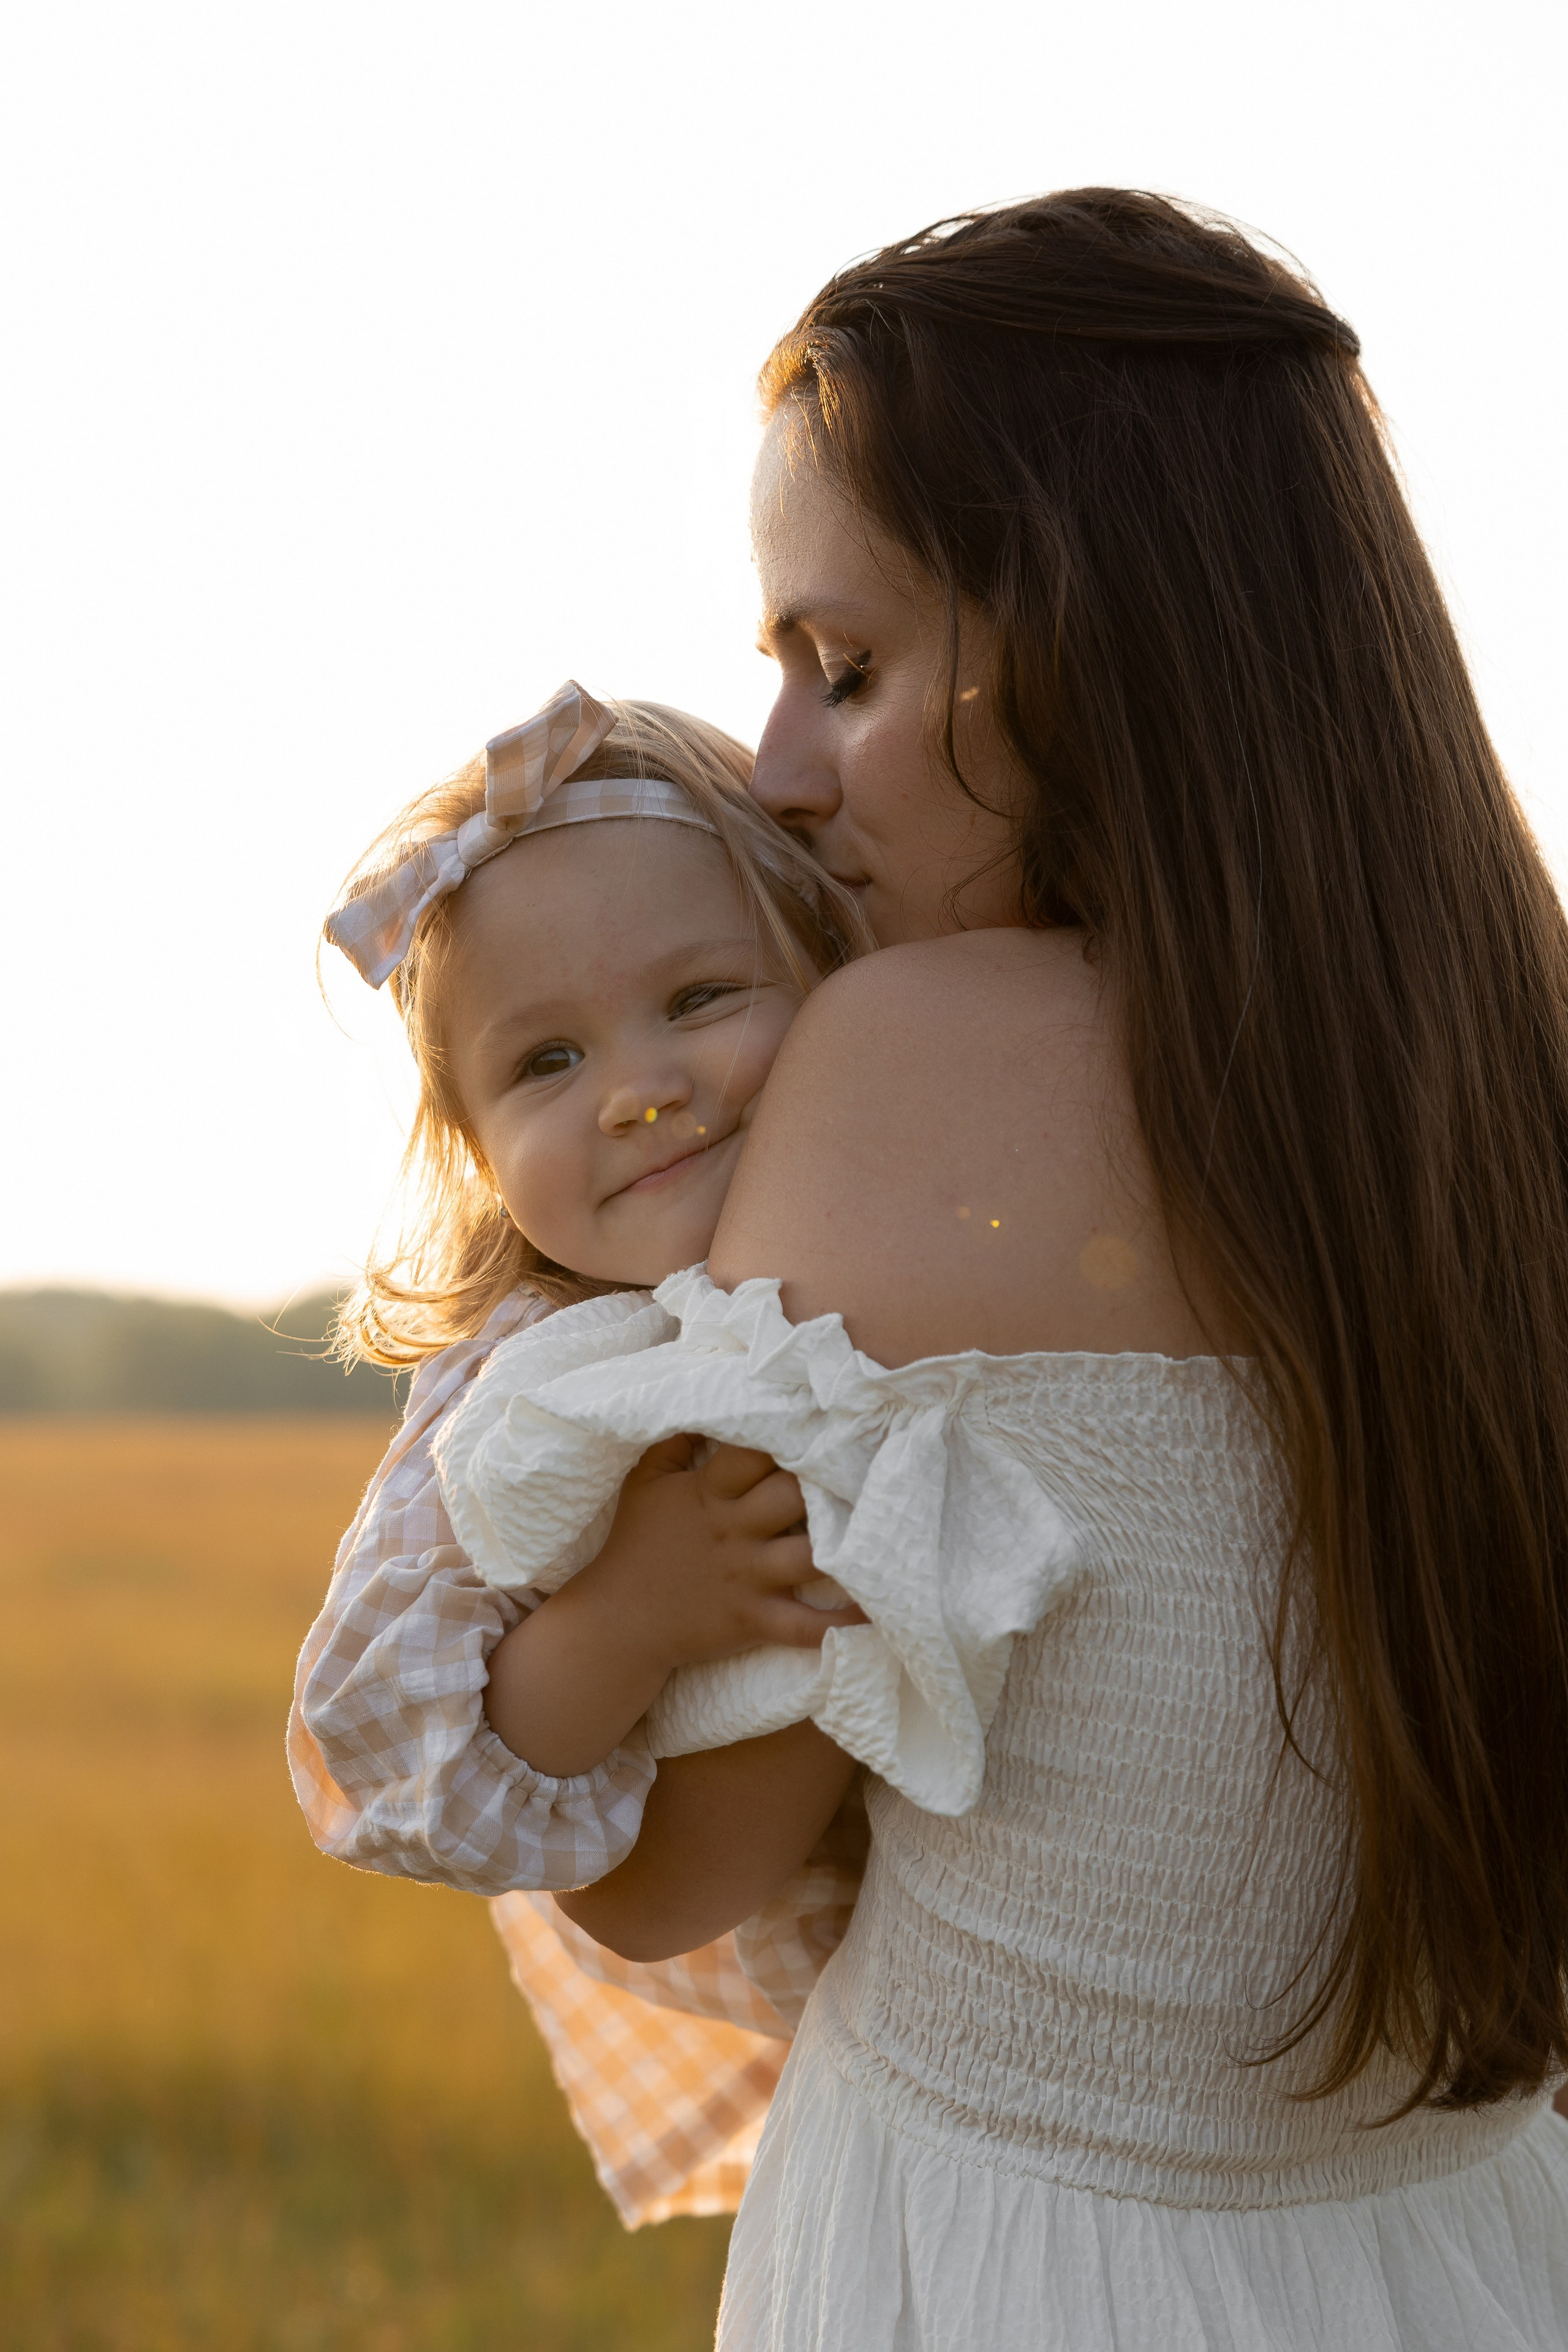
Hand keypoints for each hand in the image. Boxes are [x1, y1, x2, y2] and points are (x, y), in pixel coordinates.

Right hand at [581, 1436, 862, 1673]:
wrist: (619, 1622)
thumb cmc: (636, 1544)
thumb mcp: (646, 1481)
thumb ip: (676, 1437)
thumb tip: (709, 1397)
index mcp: (709, 1494)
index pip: (753, 1452)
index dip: (789, 1432)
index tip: (824, 1414)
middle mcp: (734, 1531)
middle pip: (792, 1495)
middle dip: (827, 1480)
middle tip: (868, 1463)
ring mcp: (747, 1577)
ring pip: (808, 1556)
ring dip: (847, 1547)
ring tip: (886, 1528)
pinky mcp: (754, 1620)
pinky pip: (806, 1626)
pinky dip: (842, 1624)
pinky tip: (877, 1612)